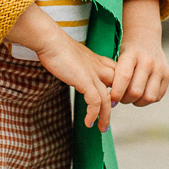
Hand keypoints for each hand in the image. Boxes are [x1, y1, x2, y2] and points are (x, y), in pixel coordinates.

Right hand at [4, 4, 114, 131]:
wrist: (50, 41)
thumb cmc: (56, 47)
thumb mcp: (73, 57)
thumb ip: (79, 66)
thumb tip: (74, 74)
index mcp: (98, 61)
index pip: (117, 76)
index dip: (116, 90)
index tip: (110, 103)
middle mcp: (100, 68)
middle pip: (117, 88)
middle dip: (115, 105)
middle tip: (109, 119)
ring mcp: (94, 74)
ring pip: (108, 100)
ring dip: (105, 116)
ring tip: (101, 128)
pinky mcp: (85, 81)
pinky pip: (96, 102)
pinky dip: (93, 114)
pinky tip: (88, 122)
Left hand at [111, 0, 168, 106]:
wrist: (145, 37)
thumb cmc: (126, 52)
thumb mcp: (118, 57)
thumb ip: (114, 75)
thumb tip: (107, 100)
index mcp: (132, 54)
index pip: (124, 78)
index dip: (116, 93)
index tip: (110, 100)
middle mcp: (148, 61)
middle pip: (136, 91)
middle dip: (125, 99)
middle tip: (120, 99)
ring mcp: (160, 68)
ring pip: (148, 97)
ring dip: (137, 102)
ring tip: (130, 97)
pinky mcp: (167, 75)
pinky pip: (157, 96)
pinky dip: (147, 100)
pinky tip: (140, 94)